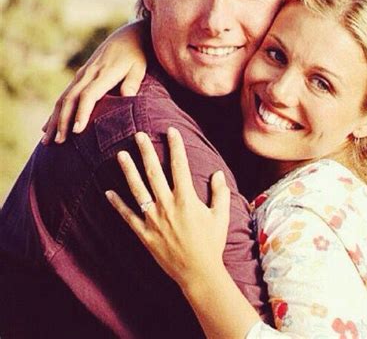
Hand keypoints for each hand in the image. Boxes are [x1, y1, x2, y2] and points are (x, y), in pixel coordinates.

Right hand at [41, 21, 146, 143]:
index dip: (82, 113)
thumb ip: (133, 82)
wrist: (128, 35)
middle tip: (58, 142)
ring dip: (54, 119)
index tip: (77, 131)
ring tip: (48, 140)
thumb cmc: (137, 55)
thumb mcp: (139, 67)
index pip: (89, 95)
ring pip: (63, 98)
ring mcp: (82, 74)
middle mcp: (89, 74)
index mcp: (104, 73)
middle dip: (62, 121)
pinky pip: (65, 95)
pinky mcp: (81, 75)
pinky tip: (48, 126)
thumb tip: (128, 97)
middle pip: (70, 99)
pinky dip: (56, 112)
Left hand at [106, 129, 229, 288]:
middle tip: (139, 135)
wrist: (198, 272)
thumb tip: (218, 173)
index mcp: (186, 199)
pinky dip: (117, 204)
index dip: (175, 146)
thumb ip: (220, 193)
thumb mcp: (220, 216)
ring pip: (137, 189)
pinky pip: (128, 216)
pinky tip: (108, 192)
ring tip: (120, 155)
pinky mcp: (144, 233)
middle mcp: (167, 205)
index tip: (171, 130)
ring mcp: (153, 219)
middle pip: (154, 172)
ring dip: (128, 171)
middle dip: (146, 152)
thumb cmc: (212, 243)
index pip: (180, 165)